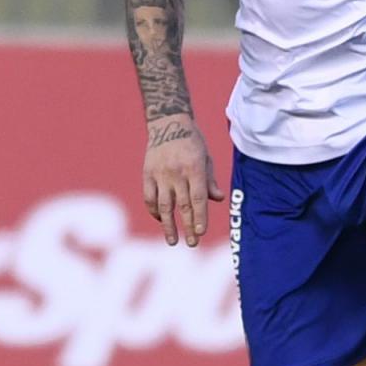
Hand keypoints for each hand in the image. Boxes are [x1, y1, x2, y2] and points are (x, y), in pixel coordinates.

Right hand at [142, 114, 224, 247]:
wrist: (167, 121)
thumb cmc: (192, 140)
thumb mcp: (206, 156)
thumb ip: (210, 179)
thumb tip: (218, 199)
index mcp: (194, 167)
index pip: (198, 198)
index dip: (200, 216)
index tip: (200, 232)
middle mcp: (176, 172)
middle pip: (183, 205)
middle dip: (188, 226)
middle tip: (192, 243)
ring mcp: (160, 173)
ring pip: (164, 205)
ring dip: (168, 225)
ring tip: (173, 241)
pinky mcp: (147, 173)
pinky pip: (149, 197)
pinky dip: (154, 210)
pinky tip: (160, 219)